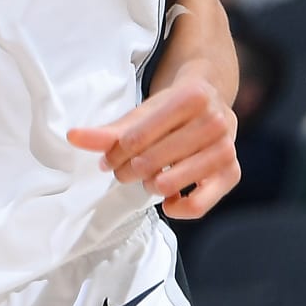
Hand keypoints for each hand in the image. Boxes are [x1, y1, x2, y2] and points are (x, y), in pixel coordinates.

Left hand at [68, 74, 239, 220]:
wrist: (210, 101)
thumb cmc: (169, 109)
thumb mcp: (141, 114)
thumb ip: (108, 130)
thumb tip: (73, 137)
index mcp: (191, 97)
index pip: (136, 138)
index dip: (114, 154)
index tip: (108, 160)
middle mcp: (215, 121)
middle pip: (150, 162)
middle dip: (127, 171)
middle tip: (123, 170)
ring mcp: (226, 148)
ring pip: (170, 183)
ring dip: (148, 186)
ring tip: (145, 179)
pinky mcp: (232, 173)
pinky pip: (200, 205)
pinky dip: (178, 208)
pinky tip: (168, 201)